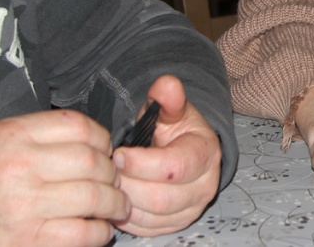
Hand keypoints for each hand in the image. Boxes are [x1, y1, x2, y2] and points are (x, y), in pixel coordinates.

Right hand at [0, 110, 128, 246]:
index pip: (78, 126)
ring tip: (117, 205)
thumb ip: (40, 135)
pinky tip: (100, 229)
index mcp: (14, 136)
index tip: (106, 151)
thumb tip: (91, 141)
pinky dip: (100, 232)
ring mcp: (25, 206)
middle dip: (112, 173)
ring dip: (115, 202)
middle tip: (114, 180)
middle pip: (92, 161)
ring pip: (94, 196)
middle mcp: (20, 167)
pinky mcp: (30, 240)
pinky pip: (83, 233)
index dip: (102, 139)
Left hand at [112, 75, 221, 235]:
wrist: (186, 151)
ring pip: (150, 217)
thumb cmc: (176, 131)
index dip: (141, 163)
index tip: (119, 153)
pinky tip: (117, 197)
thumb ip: (167, 98)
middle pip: (160, 198)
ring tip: (110, 183)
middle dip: (127, 184)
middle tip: (108, 171)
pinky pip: (145, 230)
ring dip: (123, 201)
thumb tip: (167, 83)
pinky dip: (125, 218)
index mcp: (206, 154)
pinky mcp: (175, 225)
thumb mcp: (172, 110)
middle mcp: (204, 186)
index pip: (173, 168)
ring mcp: (191, 210)